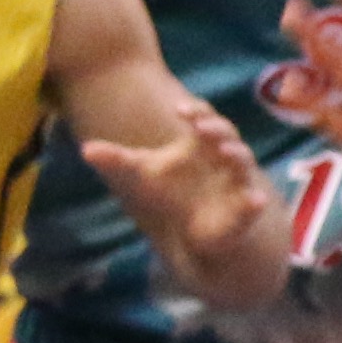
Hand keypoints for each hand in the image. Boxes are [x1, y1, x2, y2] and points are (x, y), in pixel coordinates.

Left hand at [79, 90, 273, 283]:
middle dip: (217, 128)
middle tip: (201, 127)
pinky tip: (256, 200)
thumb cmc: (173, 193)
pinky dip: (255, 201)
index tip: (180, 111)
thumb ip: (117, 159)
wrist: (193, 231)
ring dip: (238, 154)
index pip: (204, 117)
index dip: (197, 111)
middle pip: (227, 133)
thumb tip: (85, 149)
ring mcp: (237, 181)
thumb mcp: (143, 173)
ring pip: (244, 162)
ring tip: (226, 151)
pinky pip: (254, 202)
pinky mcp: (245, 209)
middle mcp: (223, 156)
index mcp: (202, 142)